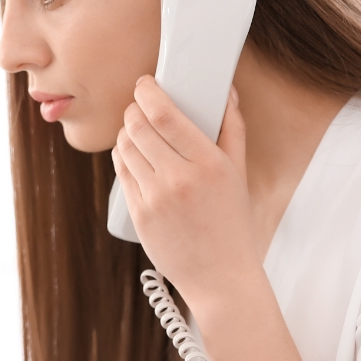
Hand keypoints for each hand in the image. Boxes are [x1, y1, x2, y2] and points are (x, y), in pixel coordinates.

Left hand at [111, 76, 254, 292]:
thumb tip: (227, 92)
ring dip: (125, 132)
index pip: (165, 114)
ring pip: (124, 148)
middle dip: (134, 110)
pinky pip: (121, 173)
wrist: (220, 276)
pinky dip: (122, 157)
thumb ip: (232, 129)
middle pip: (138, 127)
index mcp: (208, 164)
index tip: (145, 84)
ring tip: (135, 129)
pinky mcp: (138, 215)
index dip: (148, 92)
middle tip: (139, 105)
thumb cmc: (232, 222)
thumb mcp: (239, 173)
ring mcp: (155, 198)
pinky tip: (131, 153)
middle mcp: (179, 179)